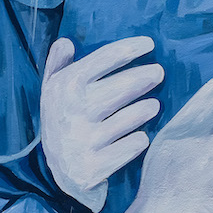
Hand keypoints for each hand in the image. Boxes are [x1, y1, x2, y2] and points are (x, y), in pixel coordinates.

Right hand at [41, 37, 163, 211]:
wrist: (59, 171)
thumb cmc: (64, 118)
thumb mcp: (53, 90)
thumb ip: (58, 63)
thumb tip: (65, 42)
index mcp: (65, 86)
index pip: (105, 58)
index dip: (130, 48)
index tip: (149, 44)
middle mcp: (73, 111)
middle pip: (122, 86)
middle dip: (145, 77)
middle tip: (159, 72)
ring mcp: (84, 140)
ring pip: (130, 117)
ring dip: (146, 109)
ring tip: (153, 105)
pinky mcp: (95, 166)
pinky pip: (131, 146)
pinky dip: (139, 140)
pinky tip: (141, 136)